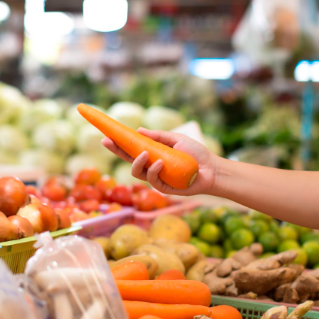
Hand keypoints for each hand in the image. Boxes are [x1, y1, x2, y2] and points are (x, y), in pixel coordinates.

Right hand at [102, 128, 218, 195]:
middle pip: (128, 160)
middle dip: (116, 151)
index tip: (106, 135)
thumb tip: (138, 130)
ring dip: (137, 162)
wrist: (212, 169)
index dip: (118, 143)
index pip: (131, 149)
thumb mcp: (176, 139)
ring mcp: (157, 178)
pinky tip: (160, 162)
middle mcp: (151, 167)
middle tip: (106, 141)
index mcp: (153, 154)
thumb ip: (158, 136)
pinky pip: (153, 180)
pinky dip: (154, 170)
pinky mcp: (164, 188)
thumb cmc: (196, 153)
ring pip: (137, 172)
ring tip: (145, 153)